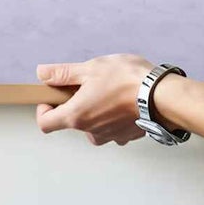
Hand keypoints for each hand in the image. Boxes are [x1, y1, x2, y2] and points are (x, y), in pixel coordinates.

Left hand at [35, 53, 153, 145]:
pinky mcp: (127, 136)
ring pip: (93, 125)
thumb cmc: (126, 80)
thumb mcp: (90, 68)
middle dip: (75, 104)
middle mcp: (90, 131)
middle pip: (71, 122)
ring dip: (95, 111)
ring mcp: (110, 136)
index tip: (52, 96)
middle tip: (88, 84)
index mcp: (76, 116)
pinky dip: (114, 116)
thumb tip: (42, 74)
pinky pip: (113, 127)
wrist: (161, 96)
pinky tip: (124, 100)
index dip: (43, 109)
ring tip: (109, 91)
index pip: (45, 123)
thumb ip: (63, 73)